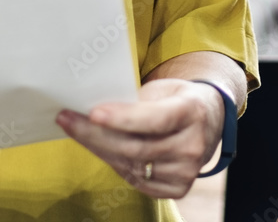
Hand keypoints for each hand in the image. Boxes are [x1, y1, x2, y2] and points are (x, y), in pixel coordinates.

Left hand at [56, 78, 224, 198]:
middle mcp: (193, 145)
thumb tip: (95, 108)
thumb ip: (137, 101)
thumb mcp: (164, 89)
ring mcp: (187, 171)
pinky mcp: (178, 188)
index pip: (155, 119)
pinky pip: (137, 181)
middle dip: (96, 134)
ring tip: (77, 131)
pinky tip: (102, 149)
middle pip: (137, 147)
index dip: (123, 118)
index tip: (93, 112)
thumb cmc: (177, 99)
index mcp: (192, 111)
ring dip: (99, 149)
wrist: (209, 121)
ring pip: (132, 165)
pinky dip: (116, 165)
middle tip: (68, 120)